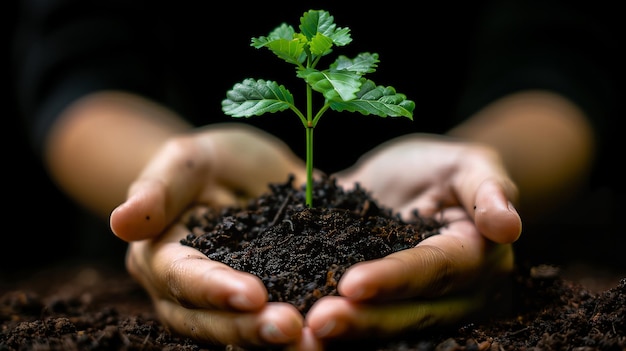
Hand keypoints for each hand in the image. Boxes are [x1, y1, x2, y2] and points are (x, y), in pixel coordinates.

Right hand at [110, 123, 309, 346]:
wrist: (243, 176)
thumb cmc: (209, 164)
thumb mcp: (188, 161)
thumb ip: (159, 188)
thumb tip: (120, 221)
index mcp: (162, 256)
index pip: (183, 278)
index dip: (214, 289)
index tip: (252, 294)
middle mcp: (189, 292)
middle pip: (211, 320)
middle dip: (249, 327)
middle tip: (291, 327)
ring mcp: (227, 305)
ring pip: (243, 332)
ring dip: (276, 342)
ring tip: (316, 340)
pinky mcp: (265, 305)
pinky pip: (276, 321)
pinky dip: (303, 330)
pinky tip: (334, 329)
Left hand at [300, 134, 520, 344]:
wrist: (404, 184)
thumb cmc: (440, 168)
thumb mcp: (464, 163)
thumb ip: (486, 187)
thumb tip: (508, 226)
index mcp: (476, 257)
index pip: (435, 271)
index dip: (396, 280)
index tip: (353, 284)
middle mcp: (455, 294)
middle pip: (412, 313)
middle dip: (365, 320)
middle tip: (319, 320)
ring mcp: (420, 306)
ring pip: (388, 327)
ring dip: (349, 333)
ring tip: (306, 332)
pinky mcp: (386, 308)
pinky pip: (367, 320)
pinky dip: (340, 331)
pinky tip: (301, 332)